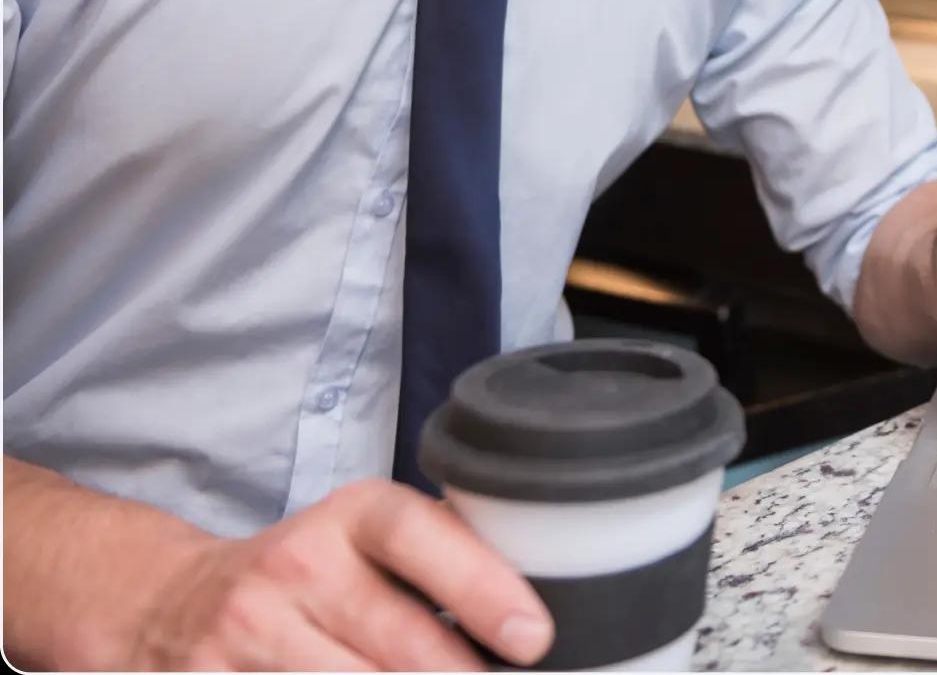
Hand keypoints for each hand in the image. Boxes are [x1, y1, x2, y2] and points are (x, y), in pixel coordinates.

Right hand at [127, 480, 552, 670]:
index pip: (416, 536)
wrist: (168, 603)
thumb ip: (443, 554)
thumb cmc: (307, 575)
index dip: (479, 585)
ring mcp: (244, 634)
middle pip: (396, 643)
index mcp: (349, 517)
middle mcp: (294, 567)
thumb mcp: (366, 539)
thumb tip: (544, 595)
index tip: (533, 636)